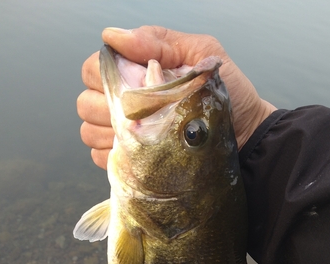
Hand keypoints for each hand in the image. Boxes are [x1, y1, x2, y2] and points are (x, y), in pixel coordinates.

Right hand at [77, 26, 276, 168]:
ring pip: (88, 130)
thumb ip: (160, 40)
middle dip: (108, 108)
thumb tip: (112, 36)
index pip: (93, 70)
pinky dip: (113, 156)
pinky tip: (140, 154)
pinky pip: (99, 157)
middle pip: (85, 102)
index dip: (103, 77)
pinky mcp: (128, 161)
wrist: (244, 139)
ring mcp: (123, 134)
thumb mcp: (201, 57)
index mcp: (136, 73)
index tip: (133, 86)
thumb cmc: (227, 97)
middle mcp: (123, 103)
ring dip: (110, 133)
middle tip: (142, 115)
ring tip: (144, 136)